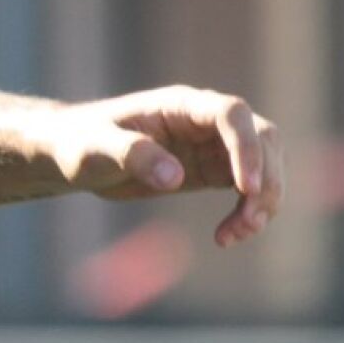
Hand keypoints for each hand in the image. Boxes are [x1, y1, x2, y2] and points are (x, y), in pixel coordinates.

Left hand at [43, 85, 282, 246]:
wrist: (76, 156)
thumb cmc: (80, 143)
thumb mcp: (96, 149)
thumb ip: (132, 154)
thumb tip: (174, 176)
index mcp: (180, 105)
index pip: (232, 113)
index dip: (247, 147)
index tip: (246, 187)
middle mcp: (204, 122)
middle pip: (263, 137)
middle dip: (266, 179)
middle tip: (247, 220)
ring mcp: (212, 146)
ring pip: (266, 164)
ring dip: (265, 201)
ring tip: (236, 234)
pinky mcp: (211, 171)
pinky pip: (248, 190)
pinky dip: (249, 213)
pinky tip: (227, 236)